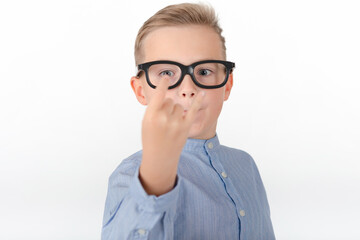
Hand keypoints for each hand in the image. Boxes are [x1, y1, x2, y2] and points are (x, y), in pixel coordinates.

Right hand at [139, 78, 204, 195]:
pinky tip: (202, 93)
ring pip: (179, 105)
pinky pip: (193, 110)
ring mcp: (176, 123)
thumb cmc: (151, 139)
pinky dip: (198, 101)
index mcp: (151, 116)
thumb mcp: (146, 122)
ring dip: (176, 111)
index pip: (159, 94)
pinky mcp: (186, 127)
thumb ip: (154, 108)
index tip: (167, 77)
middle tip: (163, 120)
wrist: (159, 158)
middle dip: (167, 106)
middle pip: (170, 100)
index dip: (164, 84)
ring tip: (171, 124)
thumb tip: (165, 94)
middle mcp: (164, 118)